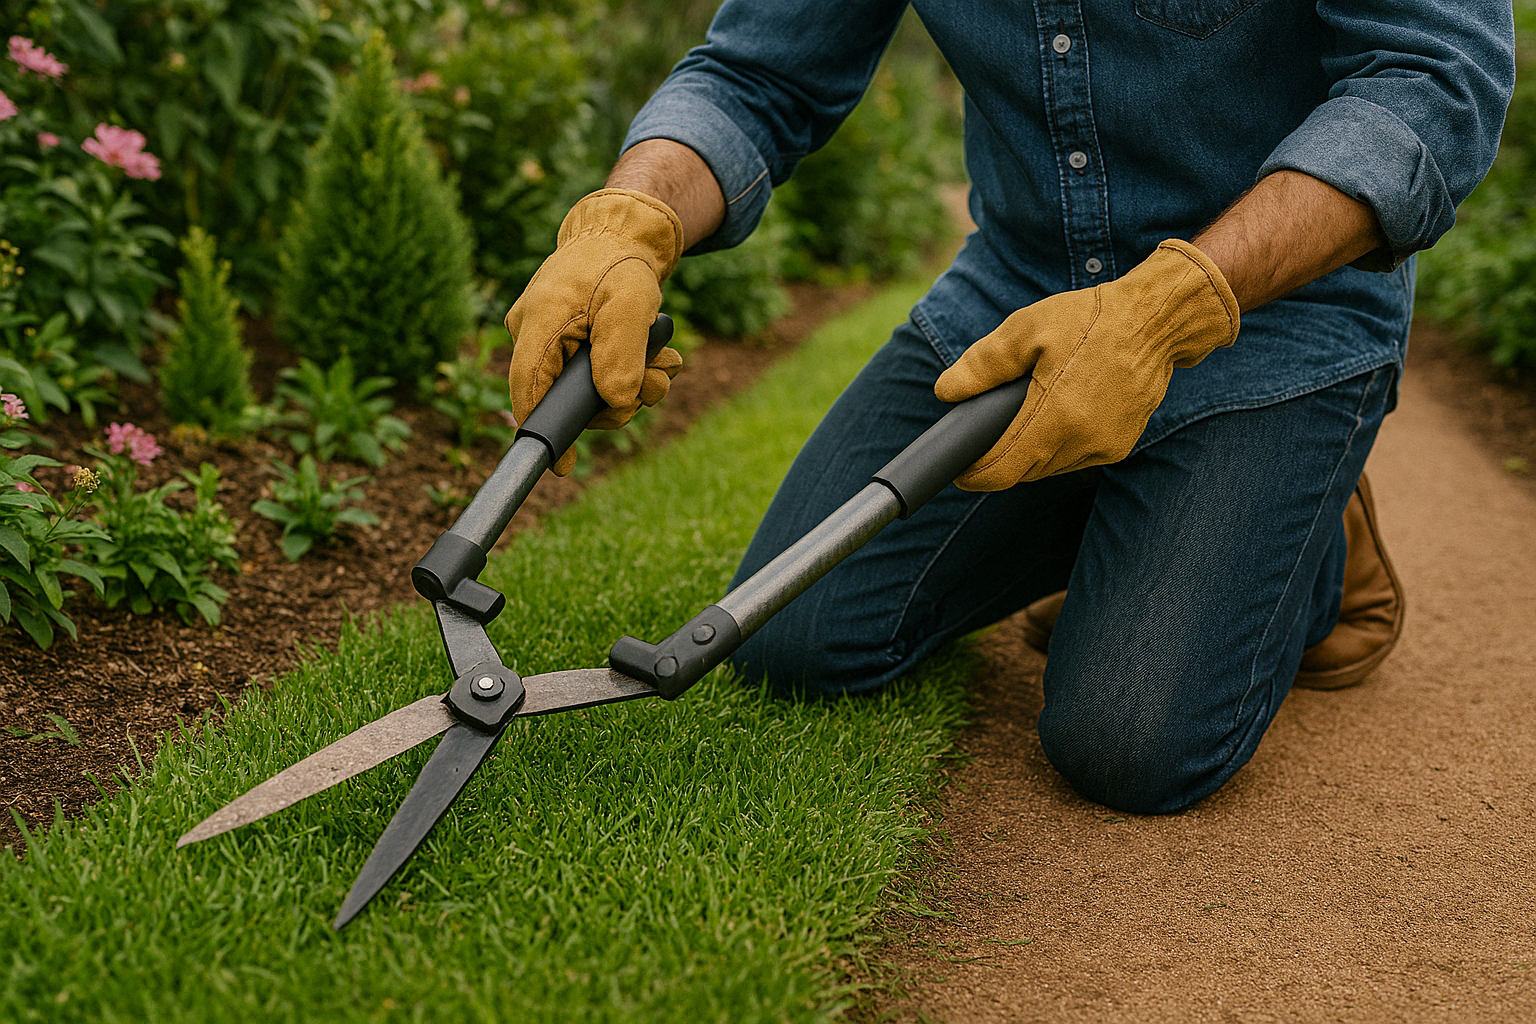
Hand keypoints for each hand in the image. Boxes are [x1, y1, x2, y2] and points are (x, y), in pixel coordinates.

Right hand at [506, 188, 685, 474]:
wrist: (623, 234)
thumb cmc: (621, 263)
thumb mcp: (629, 306)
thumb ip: (621, 355)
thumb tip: (615, 401)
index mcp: (539, 324)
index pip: (529, 388)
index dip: (542, 430)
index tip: (563, 466)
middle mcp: (536, 335)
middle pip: (566, 398)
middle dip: (619, 400)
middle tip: (655, 384)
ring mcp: (552, 340)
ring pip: (588, 390)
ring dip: (633, 386)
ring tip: (664, 365)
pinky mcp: (571, 343)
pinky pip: (595, 374)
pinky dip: (629, 372)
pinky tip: (658, 359)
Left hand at [933, 239, 1239, 489]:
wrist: (1156, 320)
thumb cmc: (1090, 318)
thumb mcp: (1027, 329)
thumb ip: (983, 365)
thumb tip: (946, 392)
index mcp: (1054, 416)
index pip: (1001, 470)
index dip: (974, 474)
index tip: (958, 469)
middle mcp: (1081, 441)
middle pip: (1022, 472)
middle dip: (999, 460)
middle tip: (984, 436)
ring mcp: (1103, 447)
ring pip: (1048, 468)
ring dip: (1029, 454)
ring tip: (1019, 420)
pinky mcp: (1119, 446)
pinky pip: (1074, 459)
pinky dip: (1057, 447)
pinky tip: (1054, 418)